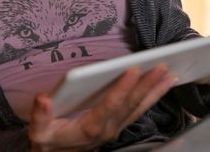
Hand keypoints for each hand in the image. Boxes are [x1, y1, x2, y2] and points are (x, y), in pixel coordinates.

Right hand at [28, 65, 176, 151]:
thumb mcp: (39, 131)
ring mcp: (117, 127)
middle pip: (130, 105)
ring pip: (139, 108)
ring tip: (170, 76)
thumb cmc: (50, 141)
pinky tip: (162, 86)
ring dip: (155, 91)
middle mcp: (108, 128)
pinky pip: (139, 110)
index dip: (121, 89)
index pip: (109, 105)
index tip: (133, 70)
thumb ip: (41, 116)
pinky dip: (152, 97)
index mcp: (90, 128)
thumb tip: (44, 98)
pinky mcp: (120, 124)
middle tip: (161, 67)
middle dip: (146, 86)